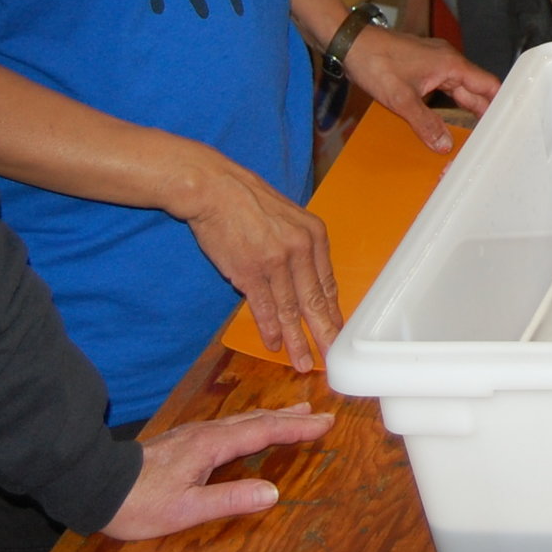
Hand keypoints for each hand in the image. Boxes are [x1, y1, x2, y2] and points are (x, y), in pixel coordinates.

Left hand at [100, 403, 335, 539]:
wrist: (98, 486)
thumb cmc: (141, 504)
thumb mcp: (186, 510)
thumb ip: (230, 499)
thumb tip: (273, 492)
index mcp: (212, 446)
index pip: (264, 432)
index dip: (296, 428)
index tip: (325, 422)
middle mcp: (207, 433)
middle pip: (257, 419)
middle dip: (290, 416)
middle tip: (320, 412)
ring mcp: (194, 434)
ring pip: (242, 419)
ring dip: (272, 416)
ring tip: (294, 411)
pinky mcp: (184, 440)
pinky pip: (230, 424)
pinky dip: (252, 422)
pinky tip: (249, 426)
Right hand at [175, 155, 340, 372]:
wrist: (215, 189)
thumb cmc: (249, 202)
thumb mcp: (289, 217)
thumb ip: (301, 247)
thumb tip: (308, 280)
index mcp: (314, 235)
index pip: (327, 283)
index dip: (332, 311)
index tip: (336, 331)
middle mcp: (300, 249)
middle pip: (316, 301)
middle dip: (324, 333)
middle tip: (330, 356)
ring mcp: (275, 262)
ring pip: (291, 310)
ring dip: (296, 340)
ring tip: (303, 363)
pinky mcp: (250, 272)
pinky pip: (264, 307)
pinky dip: (270, 328)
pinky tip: (274, 344)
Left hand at [348, 26, 500, 151]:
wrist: (351, 43)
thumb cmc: (375, 61)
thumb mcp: (401, 99)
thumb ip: (425, 123)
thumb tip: (444, 145)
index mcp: (450, 64)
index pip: (487, 84)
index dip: (500, 103)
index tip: (508, 121)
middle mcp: (448, 61)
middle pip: (475, 88)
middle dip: (484, 110)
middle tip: (492, 134)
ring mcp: (435, 62)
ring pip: (459, 88)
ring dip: (466, 107)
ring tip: (475, 130)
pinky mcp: (423, 66)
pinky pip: (445, 86)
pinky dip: (450, 102)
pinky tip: (447, 116)